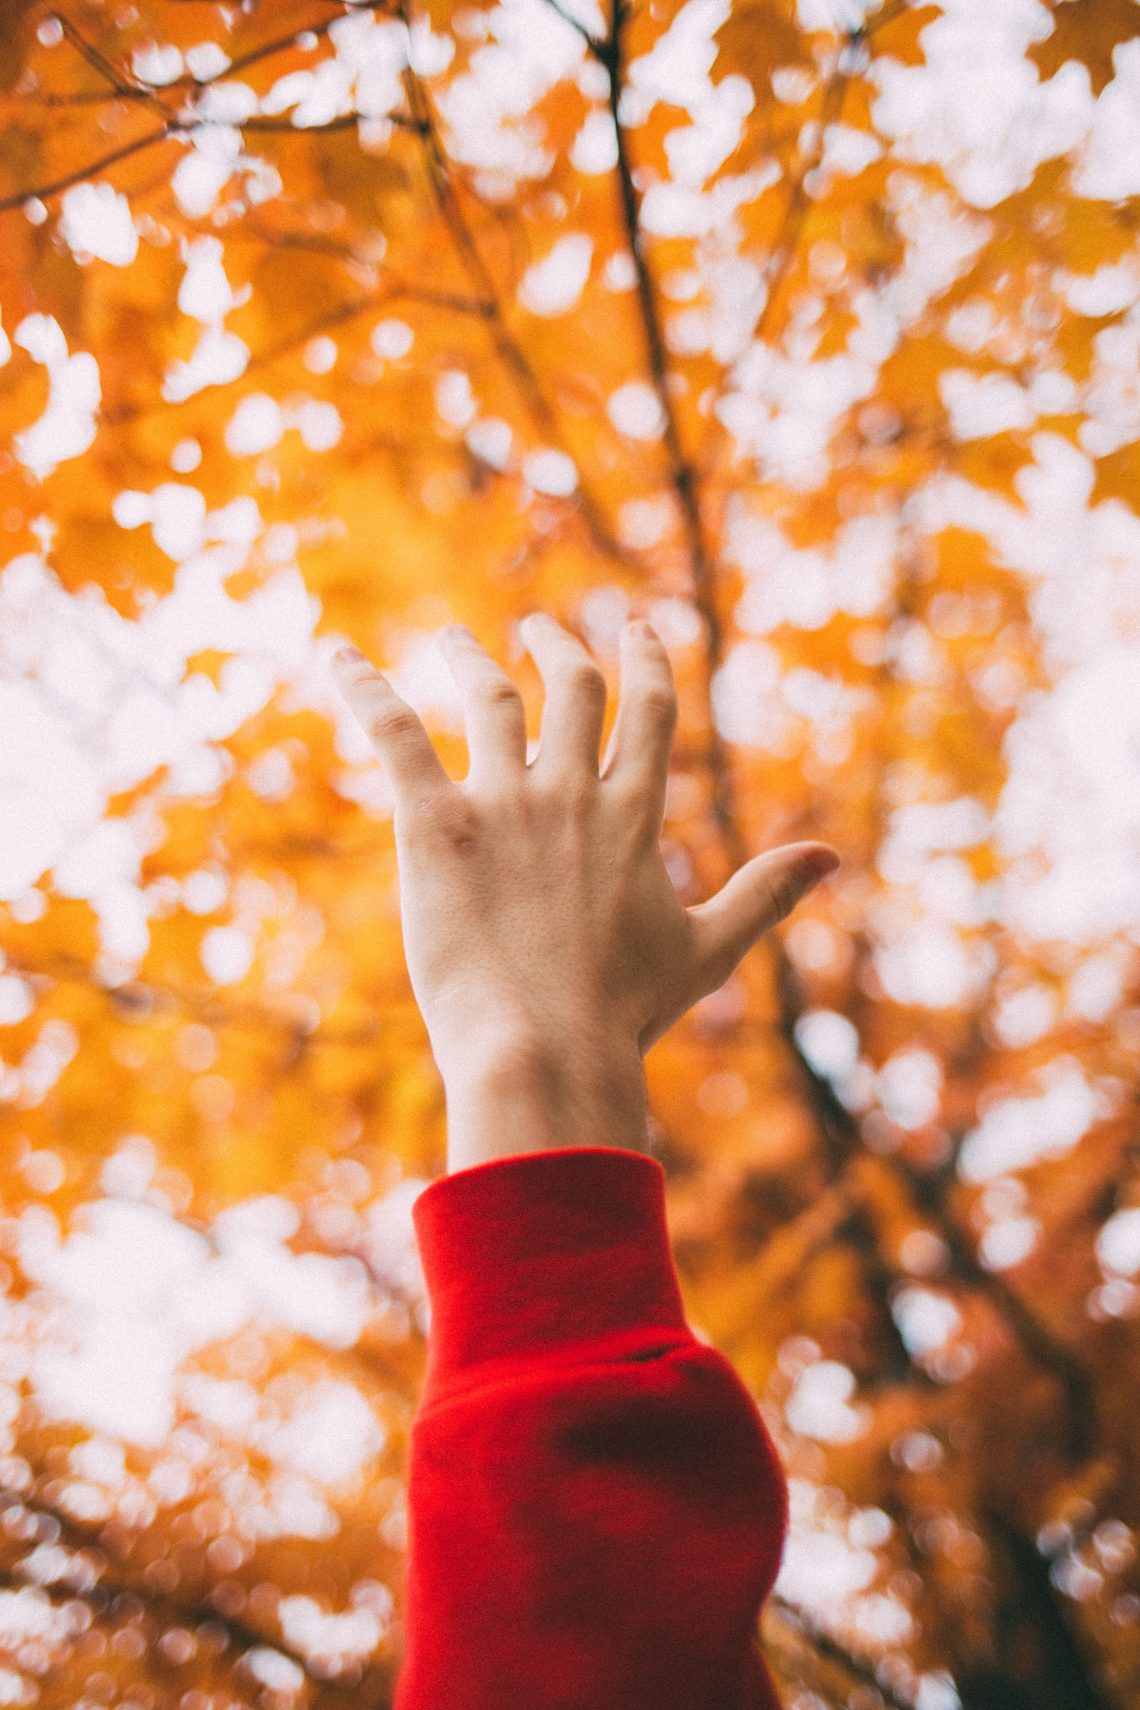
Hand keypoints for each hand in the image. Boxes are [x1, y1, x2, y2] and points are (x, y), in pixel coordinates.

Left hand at [330, 615, 838, 1096]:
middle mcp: (572, 792)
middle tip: (540, 626)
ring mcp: (503, 803)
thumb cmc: (623, 1013)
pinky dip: (362, 689)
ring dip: (473, 661)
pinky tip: (335, 656)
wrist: (545, 1049)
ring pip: (488, 700)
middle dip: (558, 646)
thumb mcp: (705, 951)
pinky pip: (393, 732)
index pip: (647, 711)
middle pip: (568, 687)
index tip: (636, 627)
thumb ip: (764, 894)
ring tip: (459, 641)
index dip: (644, 660)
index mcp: (633, 817)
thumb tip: (831, 857)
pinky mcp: (436, 824)